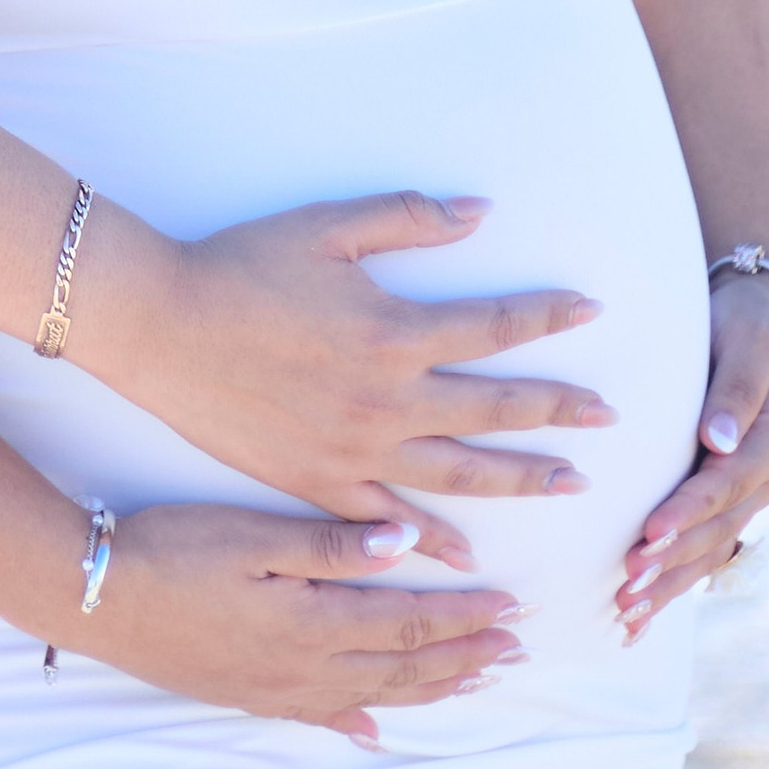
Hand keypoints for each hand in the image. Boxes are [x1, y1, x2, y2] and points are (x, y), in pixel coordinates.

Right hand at [81, 502, 527, 746]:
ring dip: (431, 688)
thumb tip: (406, 545)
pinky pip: (320, 717)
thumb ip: (329, 544)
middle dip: (464, 656)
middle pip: (403, 665)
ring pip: (375, 693)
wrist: (96, 598)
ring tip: (475, 681)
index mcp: (313, 620)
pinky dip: (357, 722)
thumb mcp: (251, 534)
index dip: (464, 617)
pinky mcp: (249, 696)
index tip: (511, 608)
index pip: (408, 620)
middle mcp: (306, 666)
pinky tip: (376, 731)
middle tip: (516, 650)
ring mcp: (278, 688)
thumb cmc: (171, 550)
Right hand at [99, 192, 614, 572]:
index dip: (547, 316)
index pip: (495, 326)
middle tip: (609, 418)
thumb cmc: (239, 267)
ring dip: (522, 478)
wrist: (159, 326)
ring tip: (571, 484)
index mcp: (395, 332)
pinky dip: (433, 541)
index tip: (591, 311)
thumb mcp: (326, 227)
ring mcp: (357, 450)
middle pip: (495, 409)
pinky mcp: (318, 483)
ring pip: (461, 473)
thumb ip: (409, 218)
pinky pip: (390, 520)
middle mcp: (389, 400)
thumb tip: (481, 212)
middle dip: (558, 410)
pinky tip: (467, 556)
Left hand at [617, 266, 768, 634]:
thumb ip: (737, 390)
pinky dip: (673, 583)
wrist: (768, 323)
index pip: (726, 485)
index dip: (689, 511)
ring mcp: (747, 496)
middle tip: (626, 587)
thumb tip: (719, 440)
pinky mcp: (726, 502)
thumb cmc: (749, 325)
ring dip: (670, 585)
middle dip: (672, 563)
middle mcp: (763, 479)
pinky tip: (639, 617)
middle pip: (716, 530)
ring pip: (709, 551)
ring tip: (626, 613)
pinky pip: (703, 551)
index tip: (650, 533)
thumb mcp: (749, 343)